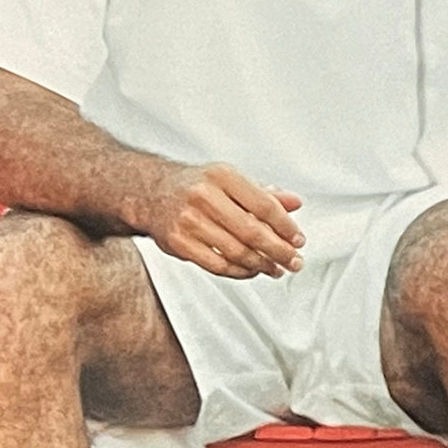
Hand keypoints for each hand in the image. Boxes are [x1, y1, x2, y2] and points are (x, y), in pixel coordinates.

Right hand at [147, 163, 304, 278]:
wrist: (150, 192)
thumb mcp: (229, 180)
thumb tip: (294, 203)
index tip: (298, 240)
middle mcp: (203, 196)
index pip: (264, 204)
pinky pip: (218, 265)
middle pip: (252, 232)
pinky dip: (240, 272)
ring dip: (262, 265)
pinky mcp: (179, 243)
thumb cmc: (194, 186)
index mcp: (221, 176)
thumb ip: (263, 193)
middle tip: (294, 261)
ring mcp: (189, 221)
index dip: (286, 226)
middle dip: (279, 251)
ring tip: (276, 268)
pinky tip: (251, 270)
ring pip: (236, 252)